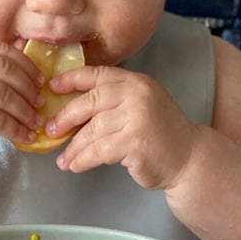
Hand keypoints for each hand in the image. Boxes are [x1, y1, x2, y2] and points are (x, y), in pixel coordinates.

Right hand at [0, 42, 43, 157]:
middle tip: (40, 103)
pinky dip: (16, 130)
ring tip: (35, 122)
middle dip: (30, 89)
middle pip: (9, 72)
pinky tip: (23, 136)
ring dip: (26, 112)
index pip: (4, 51)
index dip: (27, 65)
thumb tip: (25, 74)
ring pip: (7, 97)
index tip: (40, 79)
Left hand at [48, 66, 201, 190]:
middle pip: (90, 102)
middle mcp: (137, 95)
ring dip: (73, 147)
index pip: (97, 74)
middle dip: (65, 117)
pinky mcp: (135, 143)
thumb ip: (113, 100)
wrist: (189, 157)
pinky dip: (83, 159)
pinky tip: (76, 165)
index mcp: (135, 82)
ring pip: (92, 130)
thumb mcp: (139, 105)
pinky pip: (99, 151)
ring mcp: (137, 118)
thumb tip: (69, 107)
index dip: (71, 78)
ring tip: (63, 159)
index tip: (51, 87)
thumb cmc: (159, 132)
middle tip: (51, 129)